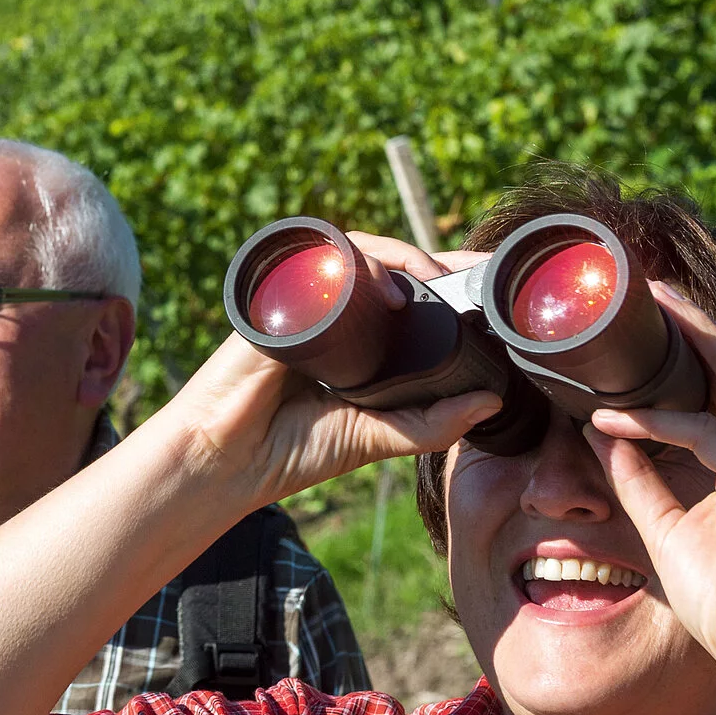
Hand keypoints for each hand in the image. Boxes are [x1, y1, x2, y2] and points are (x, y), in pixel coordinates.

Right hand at [162, 233, 502, 509]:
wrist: (223, 462)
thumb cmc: (288, 451)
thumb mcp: (376, 438)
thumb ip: (431, 424)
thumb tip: (492, 400)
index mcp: (356, 342)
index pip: (406, 298)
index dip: (447, 284)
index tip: (489, 287)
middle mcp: (331, 314)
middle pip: (386, 266)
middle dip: (435, 259)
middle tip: (474, 273)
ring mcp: (302, 301)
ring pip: (357, 252)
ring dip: (399, 256)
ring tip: (432, 278)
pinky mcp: (275, 299)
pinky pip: (318, 262)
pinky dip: (355, 262)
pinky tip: (384, 286)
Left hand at [585, 284, 715, 714]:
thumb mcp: (666, 531)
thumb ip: (637, 479)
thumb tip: (599, 431)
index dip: (689, 348)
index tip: (645, 319)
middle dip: (697, 323)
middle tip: (652, 287)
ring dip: (693, 343)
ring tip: (649, 312)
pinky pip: (710, 437)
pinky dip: (661, 420)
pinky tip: (616, 414)